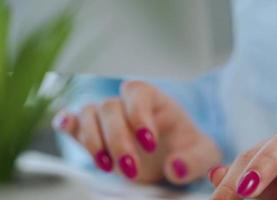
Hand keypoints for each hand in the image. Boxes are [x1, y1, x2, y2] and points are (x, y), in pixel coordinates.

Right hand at [53, 81, 220, 183]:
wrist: (174, 156)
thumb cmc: (187, 148)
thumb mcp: (202, 154)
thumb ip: (194, 160)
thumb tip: (174, 168)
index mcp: (154, 99)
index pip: (137, 92)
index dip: (138, 115)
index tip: (149, 144)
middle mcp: (127, 104)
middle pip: (109, 107)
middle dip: (117, 139)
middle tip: (130, 168)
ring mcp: (109, 118)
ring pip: (88, 114)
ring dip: (92, 140)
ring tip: (107, 166)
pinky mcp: (94, 133)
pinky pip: (74, 121)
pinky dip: (67, 123)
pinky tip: (65, 127)